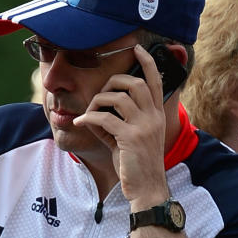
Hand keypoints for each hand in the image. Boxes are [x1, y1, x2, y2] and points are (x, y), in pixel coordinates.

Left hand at [74, 42, 168, 202]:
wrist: (147, 189)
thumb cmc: (137, 164)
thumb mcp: (133, 138)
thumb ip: (119, 121)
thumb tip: (97, 111)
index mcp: (157, 114)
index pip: (156, 81)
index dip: (148, 62)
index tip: (138, 48)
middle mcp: (154, 116)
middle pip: (136, 83)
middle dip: (114, 81)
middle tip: (101, 92)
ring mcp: (144, 126)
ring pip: (119, 97)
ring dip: (99, 100)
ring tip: (89, 110)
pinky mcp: (131, 138)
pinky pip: (105, 118)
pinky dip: (89, 117)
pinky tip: (80, 121)